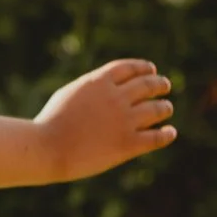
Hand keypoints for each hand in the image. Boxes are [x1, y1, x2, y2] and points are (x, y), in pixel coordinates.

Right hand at [35, 58, 176, 181]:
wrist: (47, 149)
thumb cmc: (50, 123)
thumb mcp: (68, 94)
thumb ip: (91, 88)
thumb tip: (106, 86)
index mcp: (99, 82)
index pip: (131, 68)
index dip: (144, 67)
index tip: (151, 70)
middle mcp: (116, 97)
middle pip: (148, 84)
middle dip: (159, 84)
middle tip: (164, 86)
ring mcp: (124, 121)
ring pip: (157, 109)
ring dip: (165, 107)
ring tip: (166, 109)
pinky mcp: (128, 144)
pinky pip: (156, 137)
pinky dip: (166, 134)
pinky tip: (170, 133)